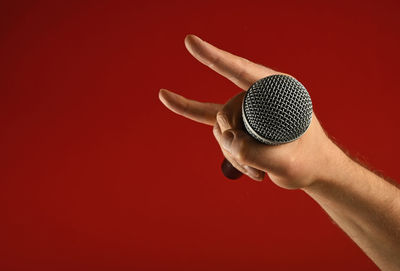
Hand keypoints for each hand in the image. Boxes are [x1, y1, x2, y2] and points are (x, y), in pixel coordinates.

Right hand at [159, 34, 334, 188]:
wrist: (312, 169)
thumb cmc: (307, 161)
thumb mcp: (285, 162)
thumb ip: (254, 154)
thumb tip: (227, 141)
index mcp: (277, 92)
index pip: (240, 71)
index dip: (213, 57)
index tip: (190, 42)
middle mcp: (259, 95)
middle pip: (225, 110)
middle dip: (230, 139)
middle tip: (248, 161)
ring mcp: (248, 108)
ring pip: (220, 125)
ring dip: (230, 152)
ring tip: (255, 170)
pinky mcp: (240, 121)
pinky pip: (208, 116)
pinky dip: (191, 112)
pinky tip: (168, 99)